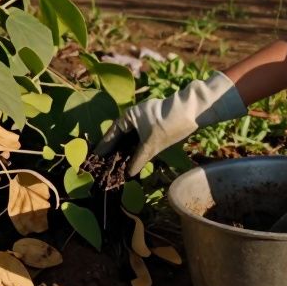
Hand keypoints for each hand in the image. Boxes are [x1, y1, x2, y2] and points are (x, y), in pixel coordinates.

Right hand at [95, 72, 245, 175]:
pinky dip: (135, 150)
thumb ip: (138, 159)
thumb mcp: (151, 144)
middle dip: (113, 151)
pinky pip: (139, 140)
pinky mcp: (154, 126)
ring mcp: (144, 121)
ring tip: (116, 166)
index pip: (111, 134)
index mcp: (128, 117)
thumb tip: (128, 174)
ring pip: (130, 139)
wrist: (192, 112)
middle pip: (119, 137)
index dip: (103, 148)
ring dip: (125, 152)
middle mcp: (133, 117)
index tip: (95, 159)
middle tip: (104, 165)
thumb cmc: (168, 124)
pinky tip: (133, 160)